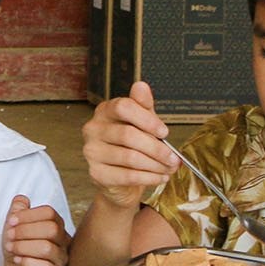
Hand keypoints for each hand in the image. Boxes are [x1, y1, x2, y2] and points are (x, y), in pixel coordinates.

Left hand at [2, 195, 68, 265]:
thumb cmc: (18, 246)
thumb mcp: (15, 224)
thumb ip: (18, 208)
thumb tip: (22, 199)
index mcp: (56, 225)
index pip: (49, 213)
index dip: (28, 215)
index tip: (11, 221)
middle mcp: (62, 241)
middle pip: (51, 229)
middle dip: (25, 231)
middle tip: (10, 236)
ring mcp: (60, 259)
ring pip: (47, 248)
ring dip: (23, 247)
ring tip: (11, 248)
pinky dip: (28, 262)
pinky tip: (18, 260)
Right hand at [81, 81, 178, 210]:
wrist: (121, 179)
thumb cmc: (133, 146)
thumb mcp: (142, 122)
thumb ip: (143, 105)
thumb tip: (141, 85)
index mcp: (105, 111)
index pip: (123, 107)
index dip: (147, 120)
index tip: (164, 132)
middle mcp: (93, 129)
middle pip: (128, 135)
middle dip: (157, 148)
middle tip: (173, 158)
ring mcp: (91, 152)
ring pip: (129, 157)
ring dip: (156, 165)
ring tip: (169, 169)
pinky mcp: (96, 174)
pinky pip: (127, 176)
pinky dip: (149, 178)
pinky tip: (159, 177)